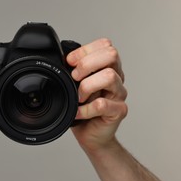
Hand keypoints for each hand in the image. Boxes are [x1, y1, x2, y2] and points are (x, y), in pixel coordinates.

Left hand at [67, 38, 127, 152]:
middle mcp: (116, 77)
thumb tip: (61, 60)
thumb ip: (73, 72)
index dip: (85, 50)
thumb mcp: (74, 86)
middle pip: (111, 55)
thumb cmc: (82, 109)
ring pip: (109, 77)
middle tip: (74, 77)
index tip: (69, 61)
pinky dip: (85, 109)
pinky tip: (78, 113)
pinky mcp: (119, 110)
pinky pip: (102, 104)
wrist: (91, 135)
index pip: (105, 45)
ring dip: (87, 86)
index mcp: (107, 67)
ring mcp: (119, 94)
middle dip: (87, 64)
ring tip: (78, 97)